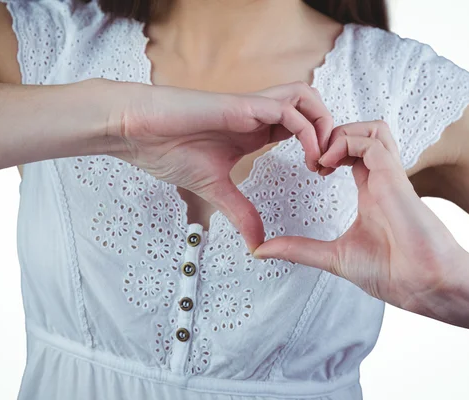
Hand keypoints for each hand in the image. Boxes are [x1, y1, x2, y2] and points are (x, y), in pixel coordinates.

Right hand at [105, 81, 332, 251]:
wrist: (138, 132)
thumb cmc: (169, 150)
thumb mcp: (215, 190)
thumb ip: (240, 213)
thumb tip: (257, 244)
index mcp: (254, 130)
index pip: (300, 127)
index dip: (317, 147)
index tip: (319, 175)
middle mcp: (258, 115)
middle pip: (311, 107)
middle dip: (330, 133)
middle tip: (328, 167)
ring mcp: (252, 107)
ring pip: (307, 98)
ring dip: (323, 125)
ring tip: (320, 160)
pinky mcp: (243, 105)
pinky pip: (288, 110)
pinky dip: (307, 131)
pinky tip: (306, 156)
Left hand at [253, 121, 466, 308]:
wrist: (425, 286)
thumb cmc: (391, 273)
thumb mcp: (333, 257)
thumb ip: (299, 249)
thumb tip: (262, 251)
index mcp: (371, 190)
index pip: (353, 151)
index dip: (328, 149)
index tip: (309, 168)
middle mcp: (381, 177)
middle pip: (363, 131)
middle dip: (332, 134)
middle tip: (311, 158)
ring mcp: (390, 175)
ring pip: (371, 128)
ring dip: (341, 134)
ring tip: (320, 159)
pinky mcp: (396, 178)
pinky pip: (373, 142)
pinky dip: (346, 143)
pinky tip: (327, 165)